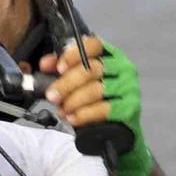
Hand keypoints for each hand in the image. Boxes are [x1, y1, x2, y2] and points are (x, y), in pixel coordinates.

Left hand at [41, 36, 153, 175]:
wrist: (114, 131)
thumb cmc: (94, 100)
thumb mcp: (77, 81)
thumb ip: (61, 69)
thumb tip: (46, 64)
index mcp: (109, 55)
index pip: (94, 45)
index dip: (73, 55)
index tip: (58, 68)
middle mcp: (122, 67)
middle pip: (91, 69)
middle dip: (66, 84)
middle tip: (52, 95)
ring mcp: (128, 87)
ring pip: (96, 90)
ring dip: (74, 101)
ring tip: (63, 110)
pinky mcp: (130, 107)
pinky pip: (103, 109)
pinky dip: (84, 114)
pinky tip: (73, 118)